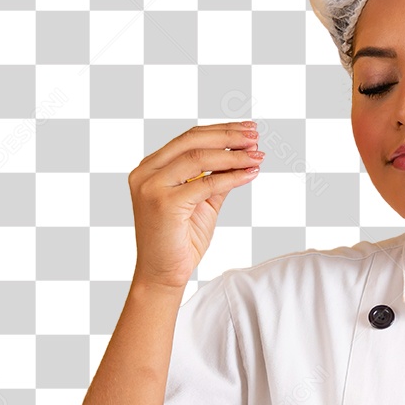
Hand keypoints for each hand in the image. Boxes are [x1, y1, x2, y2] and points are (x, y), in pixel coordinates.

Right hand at [128, 121, 264, 291]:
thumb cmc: (180, 240)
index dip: (221, 131)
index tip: (248, 129)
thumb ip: (216, 178)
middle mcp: (146, 173)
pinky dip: (232, 176)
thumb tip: (243, 155)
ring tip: (258, 154)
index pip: (188, 138)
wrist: (163, 275)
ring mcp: (151, 187)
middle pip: (192, 141)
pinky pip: (206, 184)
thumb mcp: (202, 202)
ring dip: (234, 155)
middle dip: (229, 136)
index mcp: (151, 167)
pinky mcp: (164, 203)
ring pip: (199, 158)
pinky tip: (251, 173)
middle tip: (256, 136)